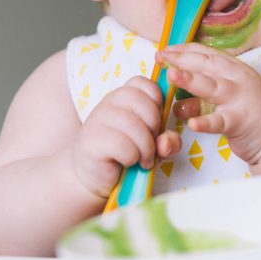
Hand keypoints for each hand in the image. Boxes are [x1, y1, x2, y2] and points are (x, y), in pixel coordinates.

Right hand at [71, 76, 181, 199]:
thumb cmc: (126, 155)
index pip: (142, 83)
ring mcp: (97, 120)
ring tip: (144, 159)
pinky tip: (129, 163)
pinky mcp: (91, 142)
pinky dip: (132, 157)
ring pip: (134, 125)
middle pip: (142, 102)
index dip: (156, 101)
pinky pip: (123, 145)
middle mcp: (108, 103)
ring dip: (146, 147)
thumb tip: (166, 143)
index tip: (156, 121)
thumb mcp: (154, 144)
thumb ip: (168, 140)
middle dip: (154, 125)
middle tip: (152, 144)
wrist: (94, 177)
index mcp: (122, 96)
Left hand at [156, 43, 260, 164]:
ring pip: (212, 87)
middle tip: (160, 57)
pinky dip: (206, 122)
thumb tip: (177, 77)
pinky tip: (192, 123)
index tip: (165, 49)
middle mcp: (237, 79)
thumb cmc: (251, 111)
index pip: (206, 53)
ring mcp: (239, 99)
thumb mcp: (231, 91)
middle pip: (206, 64)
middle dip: (181, 59)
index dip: (184, 50)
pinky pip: (220, 121)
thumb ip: (208, 84)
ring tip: (170, 75)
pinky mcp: (240, 121)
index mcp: (235, 68)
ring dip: (190, 80)